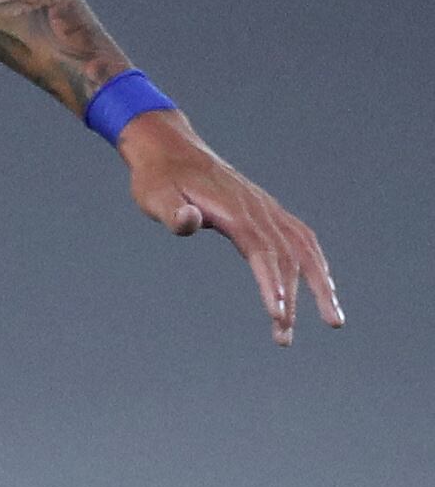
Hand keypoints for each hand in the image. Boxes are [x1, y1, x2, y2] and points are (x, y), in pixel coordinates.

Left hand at [119, 107, 341, 343]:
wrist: (169, 149)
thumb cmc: (158, 178)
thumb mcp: (154, 195)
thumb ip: (172, 211)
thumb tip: (189, 221)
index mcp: (235, 211)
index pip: (262, 252)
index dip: (272, 283)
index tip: (279, 314)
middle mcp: (259, 210)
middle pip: (289, 257)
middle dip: (296, 299)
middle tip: (286, 337)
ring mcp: (267, 209)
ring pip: (305, 249)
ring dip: (319, 284)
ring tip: (331, 319)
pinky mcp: (266, 211)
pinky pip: (301, 238)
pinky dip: (315, 262)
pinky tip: (322, 285)